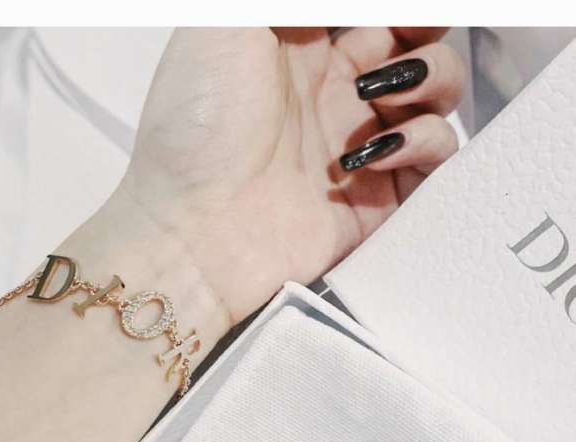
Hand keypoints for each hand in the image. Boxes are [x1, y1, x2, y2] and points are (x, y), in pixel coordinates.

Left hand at [118, 27, 463, 324]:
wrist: (196, 228)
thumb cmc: (197, 126)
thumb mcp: (224, 30)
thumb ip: (287, 5)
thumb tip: (336, 5)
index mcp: (300, 53)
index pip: (372, 17)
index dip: (399, 11)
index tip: (403, 11)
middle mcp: (334, 98)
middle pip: (413, 49)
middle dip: (424, 34)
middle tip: (410, 36)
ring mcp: (359, 146)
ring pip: (436, 99)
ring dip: (431, 81)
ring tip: (379, 96)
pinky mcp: (377, 199)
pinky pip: (435, 161)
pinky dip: (425, 143)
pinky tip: (376, 151)